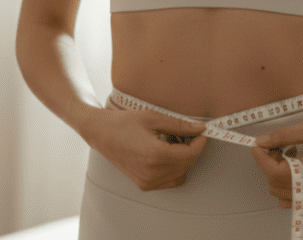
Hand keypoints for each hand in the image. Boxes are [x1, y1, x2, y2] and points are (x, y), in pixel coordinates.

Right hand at [89, 102, 209, 190]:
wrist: (100, 134)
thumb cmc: (123, 123)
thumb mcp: (152, 117)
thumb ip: (179, 125)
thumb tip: (200, 128)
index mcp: (154, 155)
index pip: (190, 154)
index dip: (200, 142)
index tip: (201, 132)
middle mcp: (151, 173)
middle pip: (187, 164)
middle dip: (192, 149)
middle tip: (189, 134)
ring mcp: (147, 181)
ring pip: (180, 175)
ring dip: (184, 160)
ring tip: (174, 144)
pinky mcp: (144, 185)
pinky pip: (170, 181)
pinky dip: (174, 170)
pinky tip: (166, 155)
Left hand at [249, 116, 302, 208]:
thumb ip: (282, 136)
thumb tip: (261, 142)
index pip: (275, 173)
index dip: (260, 158)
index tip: (255, 145)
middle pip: (274, 184)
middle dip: (268, 163)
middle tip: (273, 144)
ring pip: (280, 191)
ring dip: (275, 172)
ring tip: (285, 152)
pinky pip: (291, 195)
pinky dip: (284, 181)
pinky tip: (291, 163)